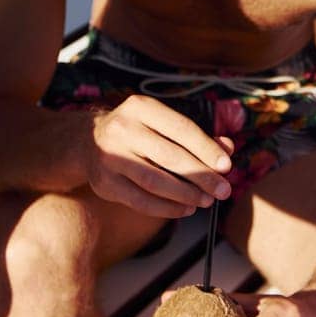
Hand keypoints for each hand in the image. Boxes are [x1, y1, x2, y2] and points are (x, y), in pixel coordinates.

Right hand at [81, 96, 231, 216]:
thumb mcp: (161, 123)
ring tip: (206, 201)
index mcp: (140, 107)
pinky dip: (167, 208)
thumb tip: (227, 148)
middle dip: (201, 176)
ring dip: (186, 194)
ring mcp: (109, 156)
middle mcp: (122, 128)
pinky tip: (185, 209)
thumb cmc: (138, 132)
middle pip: (170, 156)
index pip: (181, 128)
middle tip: (224, 190)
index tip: (227, 166)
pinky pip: (141, 200)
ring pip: (155, 181)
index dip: (207, 148)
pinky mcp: (104, 182)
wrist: (88, 141)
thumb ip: (194, 136)